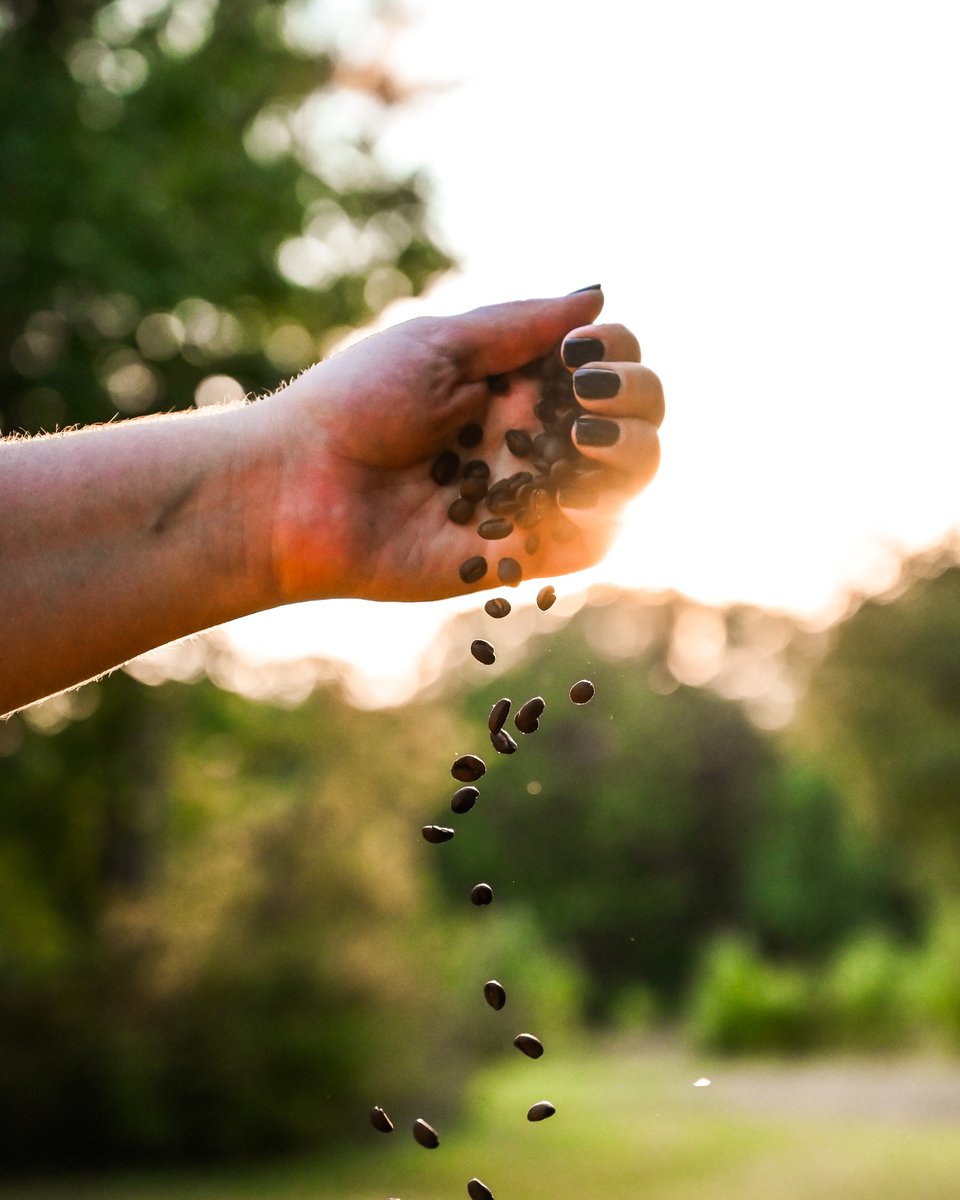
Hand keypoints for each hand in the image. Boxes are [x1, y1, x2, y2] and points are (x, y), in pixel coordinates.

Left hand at [254, 290, 663, 602]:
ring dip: (632, 454)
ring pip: (627, 480)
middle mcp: (532, 437)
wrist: (297, 487)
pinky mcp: (516, 553)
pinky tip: (565, 495)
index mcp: (516, 381)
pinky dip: (598, 517)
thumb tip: (600, 295)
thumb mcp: (439, 345)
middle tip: (588, 397)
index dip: (616, 352)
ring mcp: (529, 495)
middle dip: (638, 398)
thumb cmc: (355, 404)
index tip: (577, 352)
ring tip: (585, 440)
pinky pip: (590, 542)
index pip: (607, 362)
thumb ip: (522, 325)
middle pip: (635, 417)